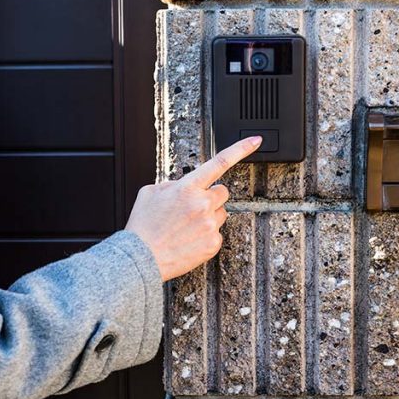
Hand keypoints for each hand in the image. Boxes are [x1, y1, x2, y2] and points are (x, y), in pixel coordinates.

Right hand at [125, 136, 261, 281]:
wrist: (142, 257)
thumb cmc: (143, 226)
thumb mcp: (149, 193)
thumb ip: (172, 184)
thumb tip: (183, 185)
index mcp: (188, 187)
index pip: (220, 162)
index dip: (241, 148)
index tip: (256, 140)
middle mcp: (202, 204)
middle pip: (222, 192)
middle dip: (210, 196)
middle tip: (192, 208)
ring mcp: (210, 225)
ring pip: (220, 213)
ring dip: (209, 216)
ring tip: (186, 226)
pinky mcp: (213, 243)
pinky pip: (216, 233)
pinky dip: (205, 235)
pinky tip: (188, 239)